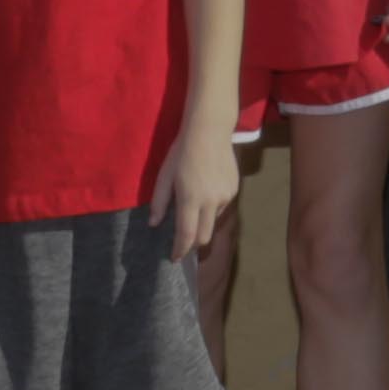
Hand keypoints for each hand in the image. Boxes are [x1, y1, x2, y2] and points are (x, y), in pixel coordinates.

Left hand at [151, 118, 239, 257]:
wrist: (210, 131)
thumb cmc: (182, 152)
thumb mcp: (165, 176)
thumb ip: (159, 202)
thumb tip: (154, 224)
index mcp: (190, 199)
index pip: (186, 235)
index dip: (180, 250)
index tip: (174, 258)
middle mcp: (211, 202)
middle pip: (204, 236)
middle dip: (193, 243)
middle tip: (183, 241)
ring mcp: (225, 196)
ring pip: (213, 221)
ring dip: (203, 221)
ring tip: (195, 205)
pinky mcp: (234, 189)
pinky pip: (221, 206)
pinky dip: (212, 207)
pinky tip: (206, 190)